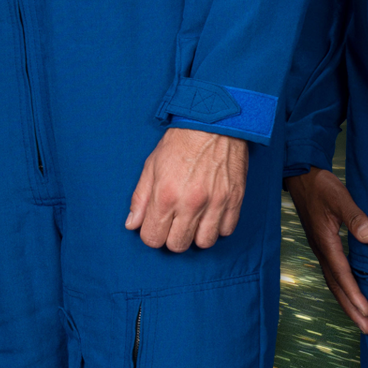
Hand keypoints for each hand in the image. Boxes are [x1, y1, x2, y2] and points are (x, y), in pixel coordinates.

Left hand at [125, 127, 247, 251]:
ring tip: (193, 219)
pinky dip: (217, 226)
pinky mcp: (235, 200)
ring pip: (204, 243)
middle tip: (174, 221)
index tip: (155, 225)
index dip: (151, 234)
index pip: (153, 238)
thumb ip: (140, 198)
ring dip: (196, 235)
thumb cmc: (180, 142)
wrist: (213, 123)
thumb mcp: (151, 165)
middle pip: (178, 245)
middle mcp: (190, 203)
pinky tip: (211, 213)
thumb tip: (132, 224)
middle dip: (172, 237)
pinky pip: (226, 231)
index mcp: (165, 195)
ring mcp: (215, 203)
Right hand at [284, 167, 367, 332]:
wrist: (300, 175)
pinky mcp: (321, 244)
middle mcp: (320, 249)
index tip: (366, 312)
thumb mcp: (340, 196)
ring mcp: (319, 248)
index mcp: (325, 241)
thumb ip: (355, 217)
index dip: (354, 294)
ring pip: (333, 282)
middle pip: (335, 286)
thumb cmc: (320, 185)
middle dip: (350, 309)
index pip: (341, 274)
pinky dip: (342, 288)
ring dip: (346, 301)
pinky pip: (332, 273)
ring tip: (360, 319)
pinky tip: (350, 293)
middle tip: (367, 329)